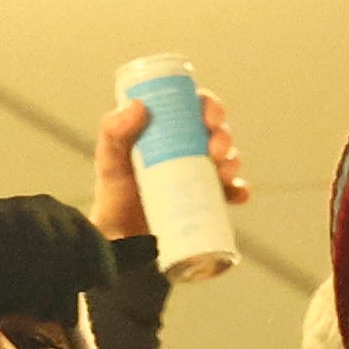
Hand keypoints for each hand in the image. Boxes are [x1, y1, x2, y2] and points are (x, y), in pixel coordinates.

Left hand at [88, 93, 250, 242]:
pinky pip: (232, 193)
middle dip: (223, 137)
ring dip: (233, 162)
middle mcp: (189, 150)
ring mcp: (200, 176)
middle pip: (216, 133)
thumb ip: (113, 131)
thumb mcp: (109, 160)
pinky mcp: (208, 202)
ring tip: (224, 174)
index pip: (194, 108)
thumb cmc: (114, 195)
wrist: (121, 241)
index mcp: (168, 132)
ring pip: (228, 160)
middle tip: (216, 150)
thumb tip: (137, 106)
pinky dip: (240, 191)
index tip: (210, 116)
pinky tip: (238, 194)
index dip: (209, 106)